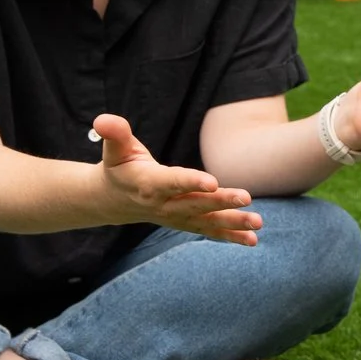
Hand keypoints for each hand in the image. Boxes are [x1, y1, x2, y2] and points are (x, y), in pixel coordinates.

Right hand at [92, 113, 260, 243]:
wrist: (112, 200)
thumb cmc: (119, 167)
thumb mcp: (115, 149)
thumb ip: (115, 134)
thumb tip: (103, 120)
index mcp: (148, 184)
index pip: (172, 182)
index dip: (191, 182)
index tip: (212, 182)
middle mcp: (163, 204)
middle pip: (195, 203)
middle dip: (221, 201)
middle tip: (247, 198)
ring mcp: (175, 217)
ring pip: (206, 221)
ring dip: (233, 223)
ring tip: (257, 224)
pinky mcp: (185, 222)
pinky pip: (208, 231)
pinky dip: (230, 236)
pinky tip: (252, 240)